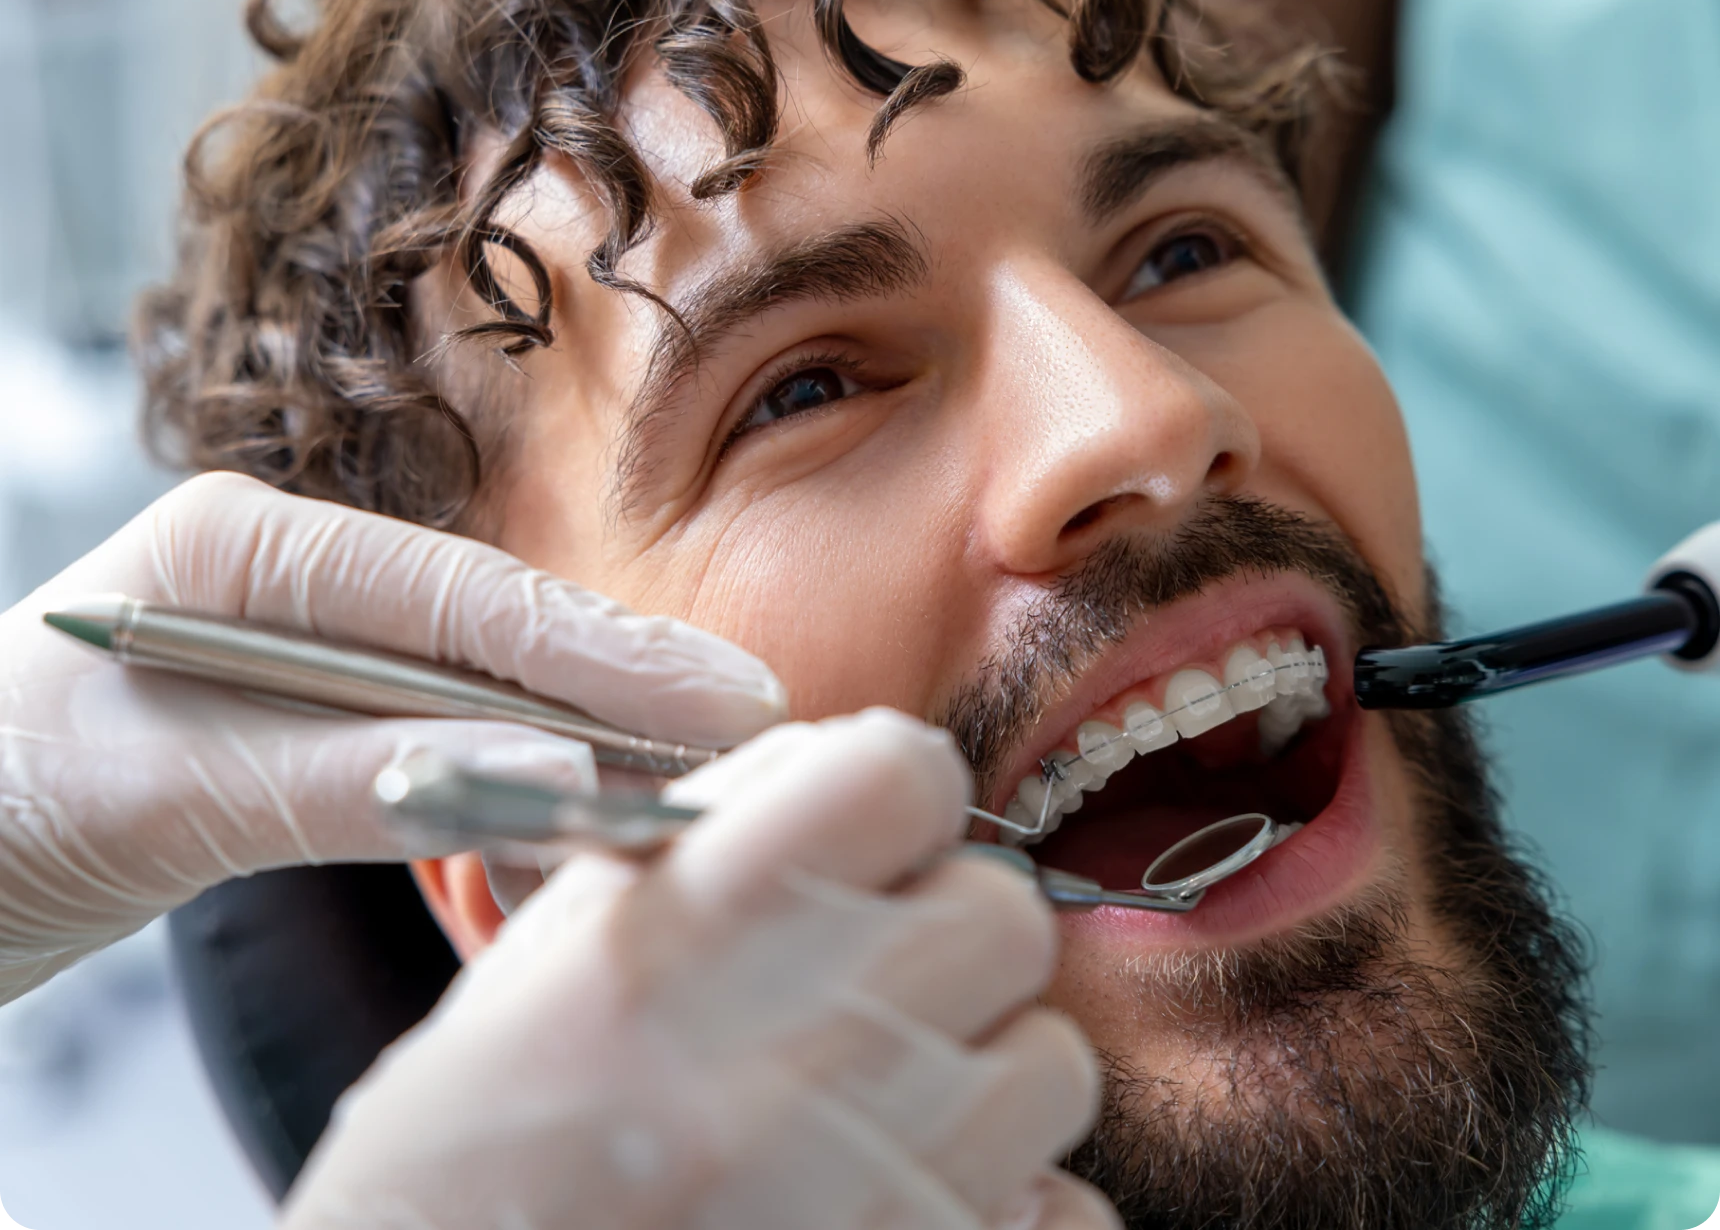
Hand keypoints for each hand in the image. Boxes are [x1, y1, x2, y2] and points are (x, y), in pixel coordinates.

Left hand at [0, 471, 784, 1002]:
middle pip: (502, 635)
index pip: (469, 597)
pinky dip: (516, 801)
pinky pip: (448, 758)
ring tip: (687, 794)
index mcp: (253, 546)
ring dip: (583, 754)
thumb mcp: (162, 789)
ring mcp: (314, 660)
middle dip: (627, 687)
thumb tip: (548, 772)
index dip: (607, 651)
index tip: (723, 698)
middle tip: (758, 727)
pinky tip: (580, 829)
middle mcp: (299, 586)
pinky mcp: (319, 734)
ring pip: (490, 701)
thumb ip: (356, 775)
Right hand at [281, 711, 1118, 1229]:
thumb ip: (718, 844)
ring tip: (875, 1119)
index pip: (907, 773)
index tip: (877, 841)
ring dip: (981, 1082)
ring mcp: (880, 1182)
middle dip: (952, 941)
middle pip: (1007, 916)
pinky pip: (1065, 1212)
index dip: (899, 798)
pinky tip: (894, 1208)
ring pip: (1053, 1063)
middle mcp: (804, 1048)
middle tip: (876, 992)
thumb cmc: (479, 1147)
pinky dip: (1006, 1211)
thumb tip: (865, 773)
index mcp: (698, 930)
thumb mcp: (558, 955)